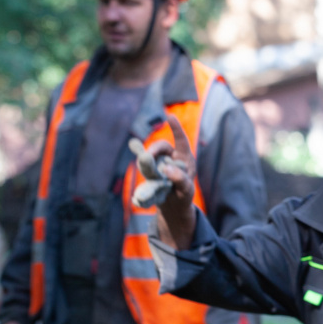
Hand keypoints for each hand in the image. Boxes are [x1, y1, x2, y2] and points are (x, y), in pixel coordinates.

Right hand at [139, 114, 197, 249]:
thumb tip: (167, 168)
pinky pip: (143, 164)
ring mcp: (159, 163)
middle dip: (153, 149)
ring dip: (146, 160)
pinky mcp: (150, 170)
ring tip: (145, 168)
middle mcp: (172, 157)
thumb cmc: (183, 196)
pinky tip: (136, 158)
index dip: (176, 129)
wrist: (172, 206)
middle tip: (146, 156)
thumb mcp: (186, 190)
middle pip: (161, 146)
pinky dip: (140, 164)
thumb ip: (180, 179)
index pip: (181, 141)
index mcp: (185, 159)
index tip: (170, 116)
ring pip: (150, 155)